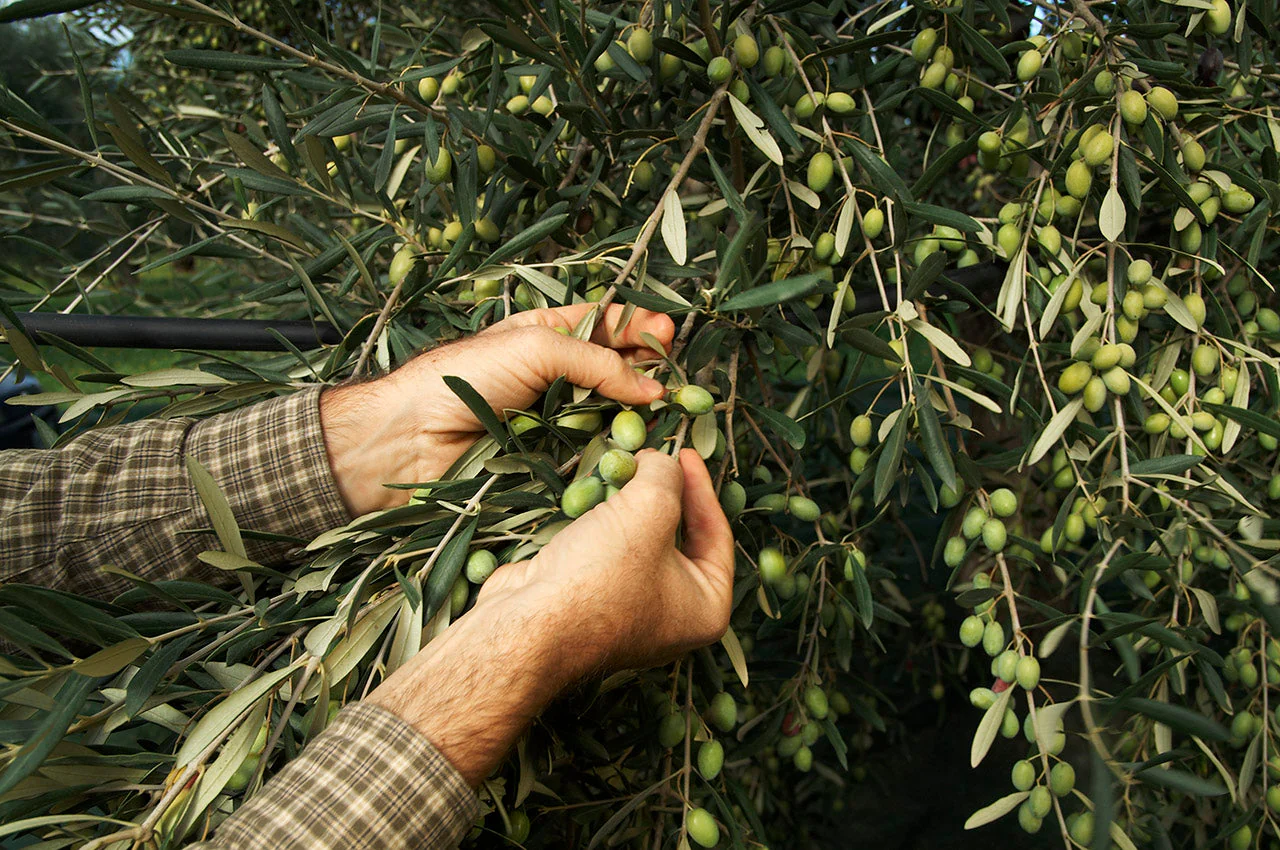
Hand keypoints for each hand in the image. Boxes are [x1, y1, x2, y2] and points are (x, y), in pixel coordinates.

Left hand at [320, 304, 675, 515]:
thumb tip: (652, 388)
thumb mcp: (536, 349)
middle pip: (615, 371)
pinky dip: (613, 455)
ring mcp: (553, 421)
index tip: (670, 337)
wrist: (410, 440)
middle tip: (677, 381)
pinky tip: (635, 452)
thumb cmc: (464, 379)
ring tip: (664, 416)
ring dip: (636, 417)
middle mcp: (554, 376)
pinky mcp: (549, 462)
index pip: (606, 324)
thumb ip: (596, 361)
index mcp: (546, 334)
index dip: (640, 328)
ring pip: (608, 416)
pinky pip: (591, 456)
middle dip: (647, 374)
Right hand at [479, 448, 735, 672]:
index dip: (701, 486)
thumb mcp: (650, 507)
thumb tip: (659, 461)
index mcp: (706, 608)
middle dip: (661, 493)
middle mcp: (673, 618)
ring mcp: (628, 614)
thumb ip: (665, 475)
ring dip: (627, 506)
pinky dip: (600, 525)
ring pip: (638, 544)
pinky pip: (606, 555)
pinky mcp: (589, 606)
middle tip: (648, 458)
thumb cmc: (602, 575)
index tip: (683, 452)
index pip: (717, 535)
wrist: (528, 627)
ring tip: (618, 470)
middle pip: (678, 538)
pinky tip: (589, 499)